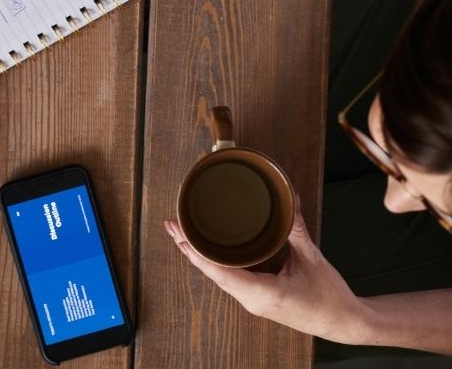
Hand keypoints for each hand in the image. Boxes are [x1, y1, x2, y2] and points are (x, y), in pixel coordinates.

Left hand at [165, 212, 366, 341]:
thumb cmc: (330, 296)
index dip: (197, 253)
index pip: (219, 272)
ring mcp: (253, 302)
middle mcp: (252, 300)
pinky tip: (207, 252)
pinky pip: (230, 280)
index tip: (180, 235)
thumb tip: (289, 196)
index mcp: (262, 293)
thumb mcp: (312, 258)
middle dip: (190, 249)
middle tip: (172, 225)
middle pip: (212, 273)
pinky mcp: (258, 300)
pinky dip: (215, 264)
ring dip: (200, 257)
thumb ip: (296, 227)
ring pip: (219, 278)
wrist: (346, 323)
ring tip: (182, 235)